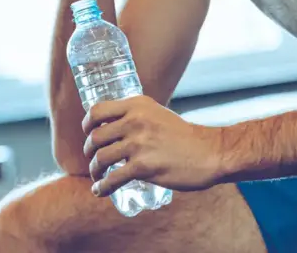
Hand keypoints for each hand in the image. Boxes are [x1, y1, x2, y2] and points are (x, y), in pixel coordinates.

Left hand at [82, 95, 224, 196]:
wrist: (209, 152)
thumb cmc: (184, 136)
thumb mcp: (158, 114)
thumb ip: (137, 116)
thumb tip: (113, 126)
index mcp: (137, 105)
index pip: (97, 111)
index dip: (87, 124)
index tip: (87, 134)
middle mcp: (135, 121)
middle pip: (95, 137)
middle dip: (89, 151)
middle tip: (93, 158)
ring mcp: (138, 144)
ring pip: (101, 158)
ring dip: (95, 170)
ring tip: (98, 176)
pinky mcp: (143, 167)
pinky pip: (112, 179)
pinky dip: (102, 187)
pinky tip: (100, 191)